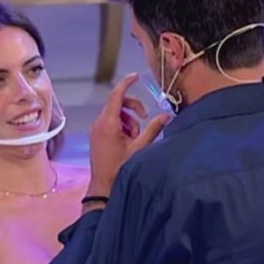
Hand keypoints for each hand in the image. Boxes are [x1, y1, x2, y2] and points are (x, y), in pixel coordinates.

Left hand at [87, 73, 170, 196]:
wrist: (104, 187)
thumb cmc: (120, 168)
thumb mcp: (140, 147)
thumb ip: (154, 129)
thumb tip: (166, 116)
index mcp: (108, 123)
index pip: (116, 95)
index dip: (127, 83)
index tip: (136, 76)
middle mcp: (99, 123)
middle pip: (118, 103)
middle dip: (134, 107)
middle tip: (146, 117)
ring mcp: (96, 129)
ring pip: (116, 113)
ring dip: (129, 120)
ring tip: (136, 137)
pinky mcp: (97, 135)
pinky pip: (111, 122)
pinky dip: (122, 125)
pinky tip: (129, 140)